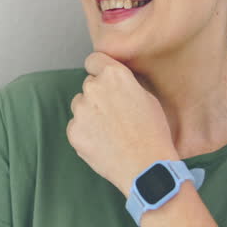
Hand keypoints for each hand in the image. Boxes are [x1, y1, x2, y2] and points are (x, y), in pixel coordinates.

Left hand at [66, 52, 178, 193]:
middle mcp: (93, 87)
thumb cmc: (153, 132)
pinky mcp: (73, 131)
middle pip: (89, 85)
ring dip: (90, 113)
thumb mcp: (147, 98)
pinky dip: (85, 133)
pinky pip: (76, 126)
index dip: (99, 69)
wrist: (146, 166)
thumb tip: (115, 83)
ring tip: (111, 131)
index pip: (94, 60)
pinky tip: (104, 143)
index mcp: (114, 75)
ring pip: (80, 105)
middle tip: (115, 114)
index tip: (103, 79)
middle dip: (98, 95)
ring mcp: (80, 110)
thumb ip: (125, 85)